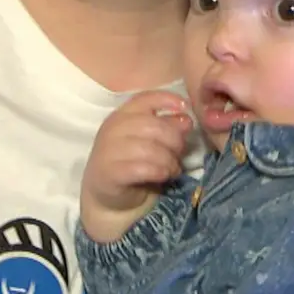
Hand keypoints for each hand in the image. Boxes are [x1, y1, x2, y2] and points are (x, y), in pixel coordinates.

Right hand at [81, 90, 192, 242]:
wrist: (107, 194)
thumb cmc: (133, 162)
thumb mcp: (151, 141)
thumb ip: (167, 127)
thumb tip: (186, 119)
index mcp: (123, 115)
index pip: (145, 99)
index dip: (167, 100)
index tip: (186, 107)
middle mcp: (112, 128)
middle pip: (153, 125)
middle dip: (174, 139)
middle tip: (180, 152)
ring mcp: (108, 150)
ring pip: (149, 148)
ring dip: (169, 160)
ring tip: (174, 168)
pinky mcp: (110, 173)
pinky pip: (142, 168)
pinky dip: (159, 171)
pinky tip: (164, 175)